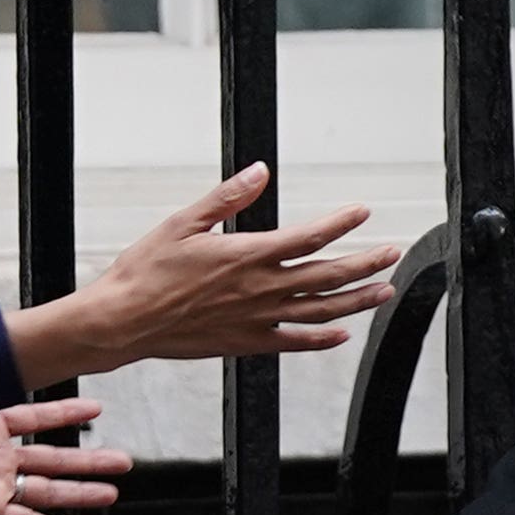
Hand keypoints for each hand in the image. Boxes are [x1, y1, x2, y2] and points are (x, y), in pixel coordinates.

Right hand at [6, 164, 400, 386]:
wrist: (123, 321)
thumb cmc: (145, 272)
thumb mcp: (182, 222)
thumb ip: (227, 197)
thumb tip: (259, 172)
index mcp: (246, 255)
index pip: (308, 237)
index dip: (340, 223)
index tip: (361, 212)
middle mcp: (259, 289)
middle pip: (327, 275)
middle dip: (365, 262)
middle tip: (390, 253)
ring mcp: (256, 319)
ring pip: (321, 311)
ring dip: (357, 301)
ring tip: (383, 291)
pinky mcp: (246, 342)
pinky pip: (294, 342)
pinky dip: (323, 339)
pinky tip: (342, 334)